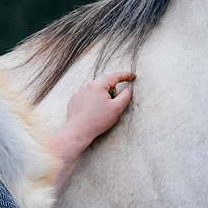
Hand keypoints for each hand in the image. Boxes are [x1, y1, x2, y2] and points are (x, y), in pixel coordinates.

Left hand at [50, 72, 133, 186]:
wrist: (78, 131)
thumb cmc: (98, 121)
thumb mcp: (117, 108)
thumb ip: (126, 96)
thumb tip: (128, 88)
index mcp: (98, 85)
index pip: (115, 76)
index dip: (126, 76)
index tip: (133, 77)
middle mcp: (87, 85)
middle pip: (105, 84)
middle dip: (111, 93)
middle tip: (111, 106)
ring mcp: (79, 92)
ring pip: (96, 90)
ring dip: (101, 97)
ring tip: (99, 112)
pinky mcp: (74, 99)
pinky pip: (87, 96)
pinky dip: (92, 101)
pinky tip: (92, 112)